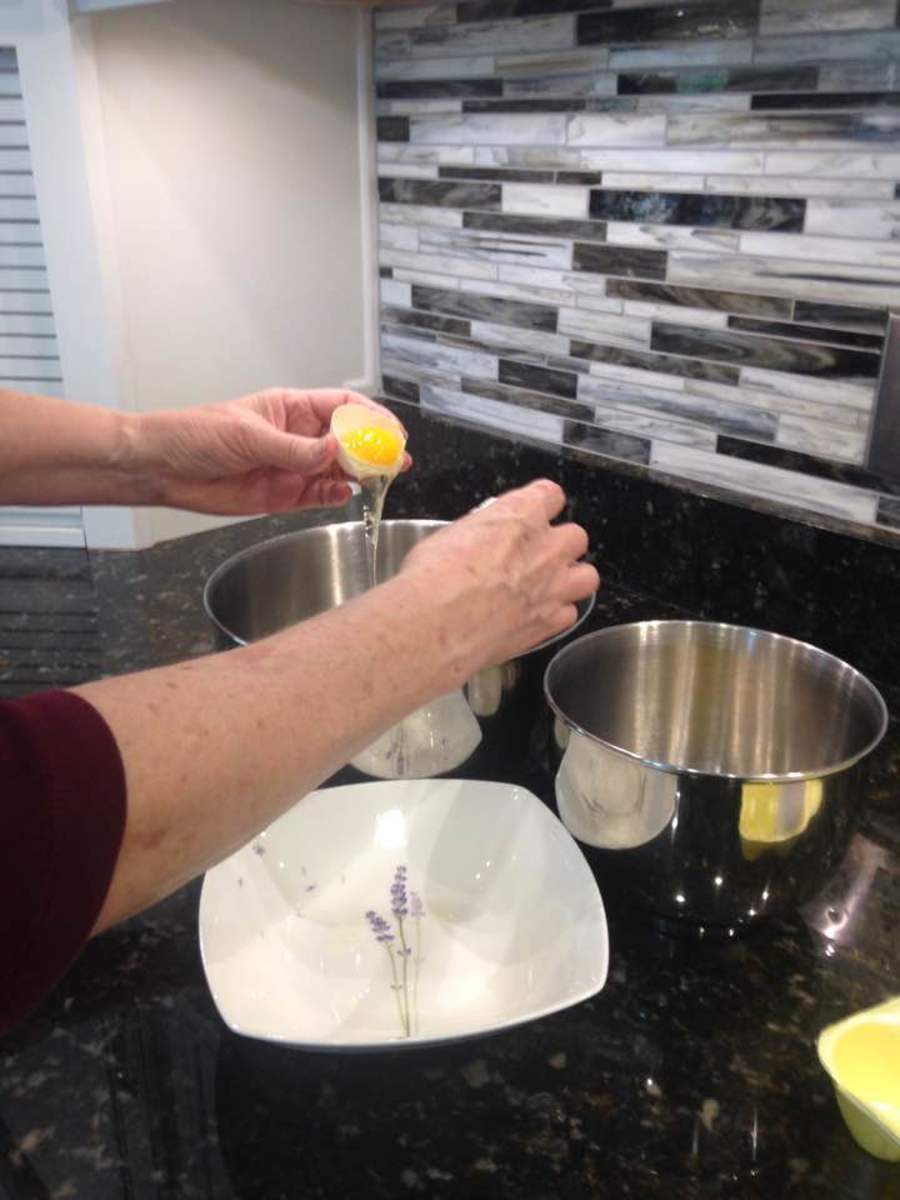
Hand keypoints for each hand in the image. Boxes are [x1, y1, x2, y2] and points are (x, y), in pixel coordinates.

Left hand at [129, 388, 404, 514]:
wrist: (162, 468)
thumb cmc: (194, 435)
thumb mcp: (247, 436)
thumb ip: (294, 448)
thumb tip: (335, 448)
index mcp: (290, 409)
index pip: (342, 406)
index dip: (371, 416)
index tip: (391, 430)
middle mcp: (297, 437)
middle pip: (348, 440)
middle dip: (374, 449)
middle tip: (396, 461)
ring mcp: (292, 467)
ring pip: (338, 469)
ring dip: (360, 475)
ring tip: (379, 480)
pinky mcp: (283, 495)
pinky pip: (319, 495)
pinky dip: (336, 496)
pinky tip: (344, 494)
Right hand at [400, 480, 599, 676]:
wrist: (436, 626)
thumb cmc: (432, 577)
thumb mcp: (450, 535)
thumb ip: (481, 533)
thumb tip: (480, 542)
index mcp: (520, 515)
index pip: (551, 495)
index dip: (541, 504)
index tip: (532, 513)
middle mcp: (545, 547)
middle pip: (576, 536)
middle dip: (559, 545)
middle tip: (536, 556)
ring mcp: (553, 586)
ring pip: (588, 576)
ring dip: (570, 579)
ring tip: (547, 587)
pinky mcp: (550, 622)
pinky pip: (570, 614)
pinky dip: (556, 614)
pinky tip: (535, 616)